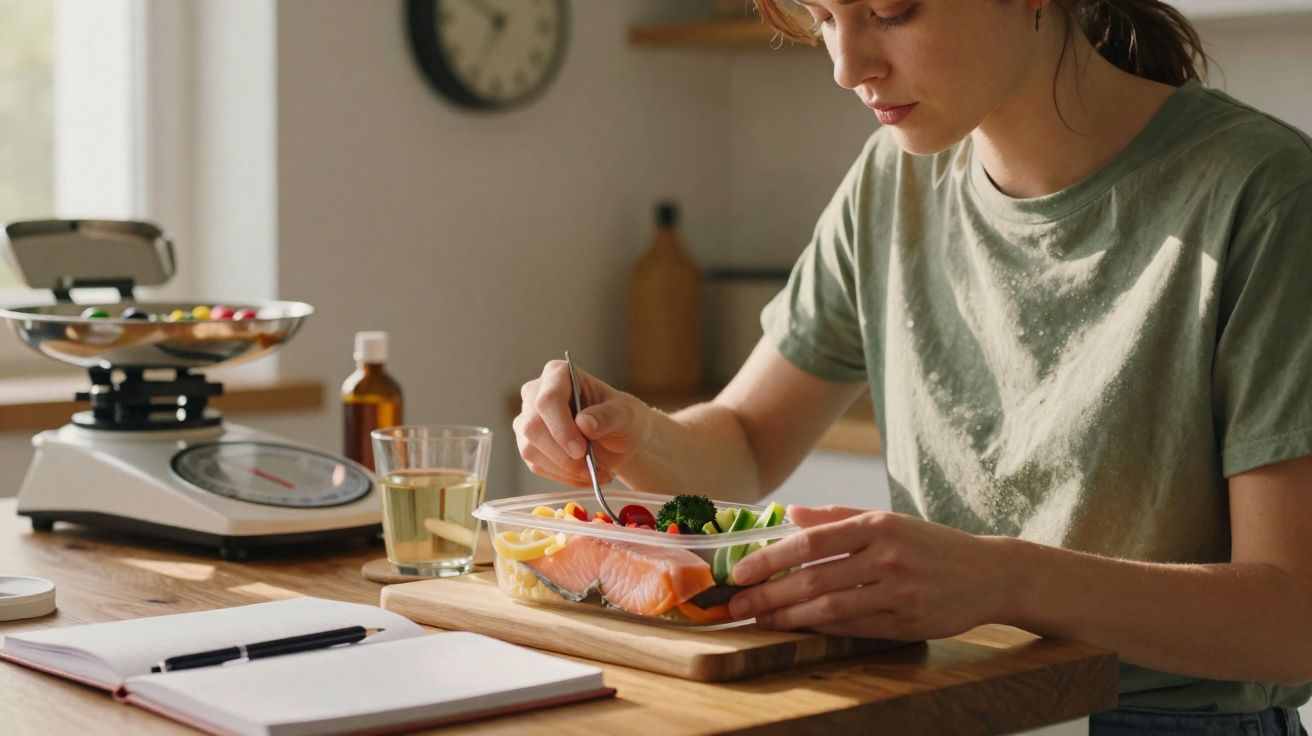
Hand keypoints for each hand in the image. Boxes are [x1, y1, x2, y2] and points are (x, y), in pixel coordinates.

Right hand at [513, 360, 652, 487]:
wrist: (621, 440)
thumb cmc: (624, 419)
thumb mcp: (626, 415)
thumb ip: (608, 416)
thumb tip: (584, 423)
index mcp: (558, 374)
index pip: (548, 399)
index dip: (560, 427)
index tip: (580, 450)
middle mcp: (536, 394)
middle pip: (532, 426)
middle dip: (561, 454)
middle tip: (589, 468)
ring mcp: (528, 420)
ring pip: (530, 449)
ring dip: (564, 469)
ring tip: (595, 474)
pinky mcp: (529, 445)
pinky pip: (537, 466)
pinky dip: (563, 476)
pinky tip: (584, 476)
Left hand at [727, 505, 1016, 640]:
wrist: (991, 574)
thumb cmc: (931, 544)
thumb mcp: (888, 521)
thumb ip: (838, 518)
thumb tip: (791, 513)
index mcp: (878, 525)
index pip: (813, 541)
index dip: (772, 557)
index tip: (742, 570)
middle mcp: (888, 557)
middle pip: (814, 579)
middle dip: (769, 595)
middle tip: (737, 604)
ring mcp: (899, 592)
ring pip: (830, 608)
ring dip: (788, 617)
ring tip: (759, 620)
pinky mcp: (908, 622)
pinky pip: (853, 627)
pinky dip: (820, 627)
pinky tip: (797, 627)